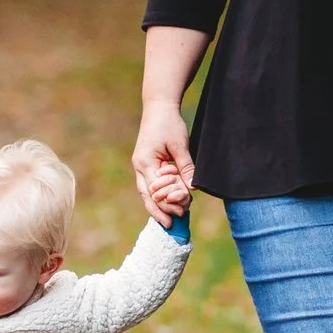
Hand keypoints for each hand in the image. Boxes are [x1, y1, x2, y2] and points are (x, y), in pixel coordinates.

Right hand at [132, 99, 194, 223]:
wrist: (159, 107)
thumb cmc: (169, 123)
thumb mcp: (180, 145)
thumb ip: (186, 167)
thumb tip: (193, 189)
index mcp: (145, 162)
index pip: (155, 190)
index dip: (168, 202)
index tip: (182, 212)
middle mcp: (139, 166)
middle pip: (147, 196)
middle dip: (159, 211)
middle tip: (172, 224)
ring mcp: (141, 166)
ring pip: (147, 192)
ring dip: (158, 205)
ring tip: (170, 219)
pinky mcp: (147, 164)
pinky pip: (151, 184)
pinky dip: (159, 195)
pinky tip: (167, 204)